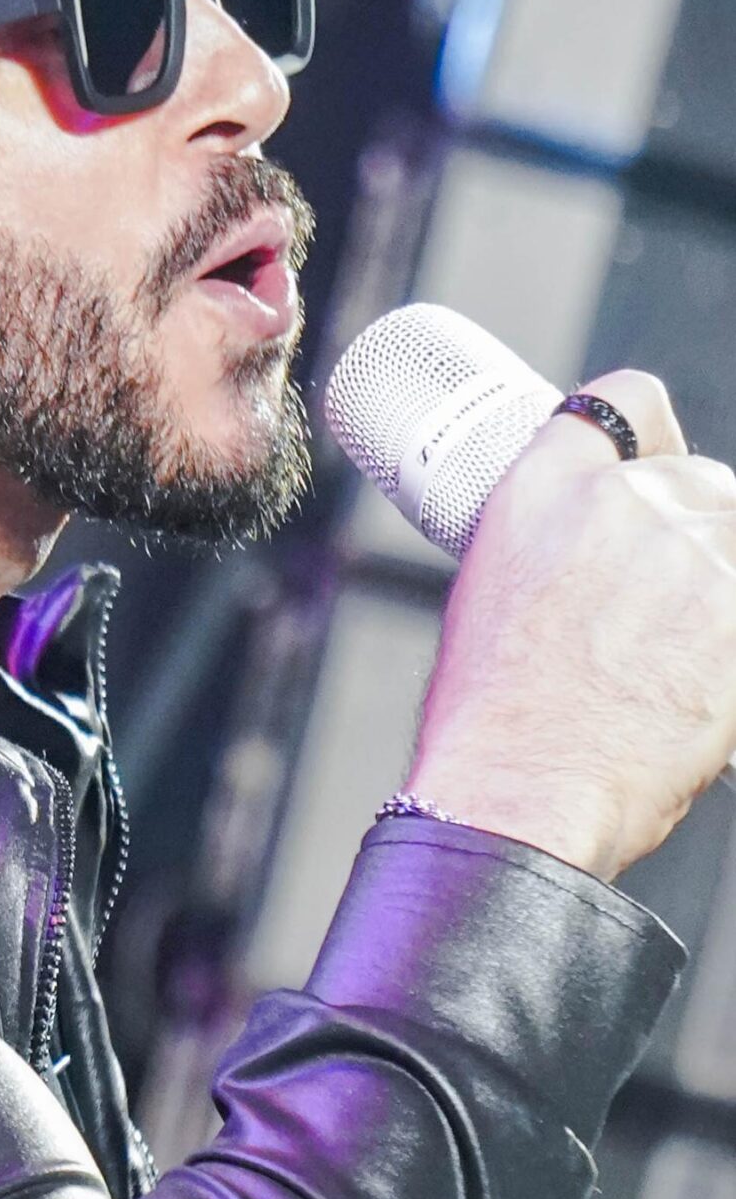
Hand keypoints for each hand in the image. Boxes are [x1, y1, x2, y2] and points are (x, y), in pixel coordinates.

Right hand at [406, 370, 735, 879]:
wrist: (521, 795)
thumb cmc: (493, 725)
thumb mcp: (487, 599)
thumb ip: (553, 548)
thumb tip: (598, 554)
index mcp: (543, 491)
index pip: (624, 404)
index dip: (648, 436)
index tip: (655, 467)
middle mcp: (620, 503)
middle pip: (700, 480)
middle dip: (694, 533)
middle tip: (664, 608)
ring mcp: (691, 555)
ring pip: (734, 541)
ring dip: (718, 589)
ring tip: (677, 658)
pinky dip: (728, 643)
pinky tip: (699, 685)